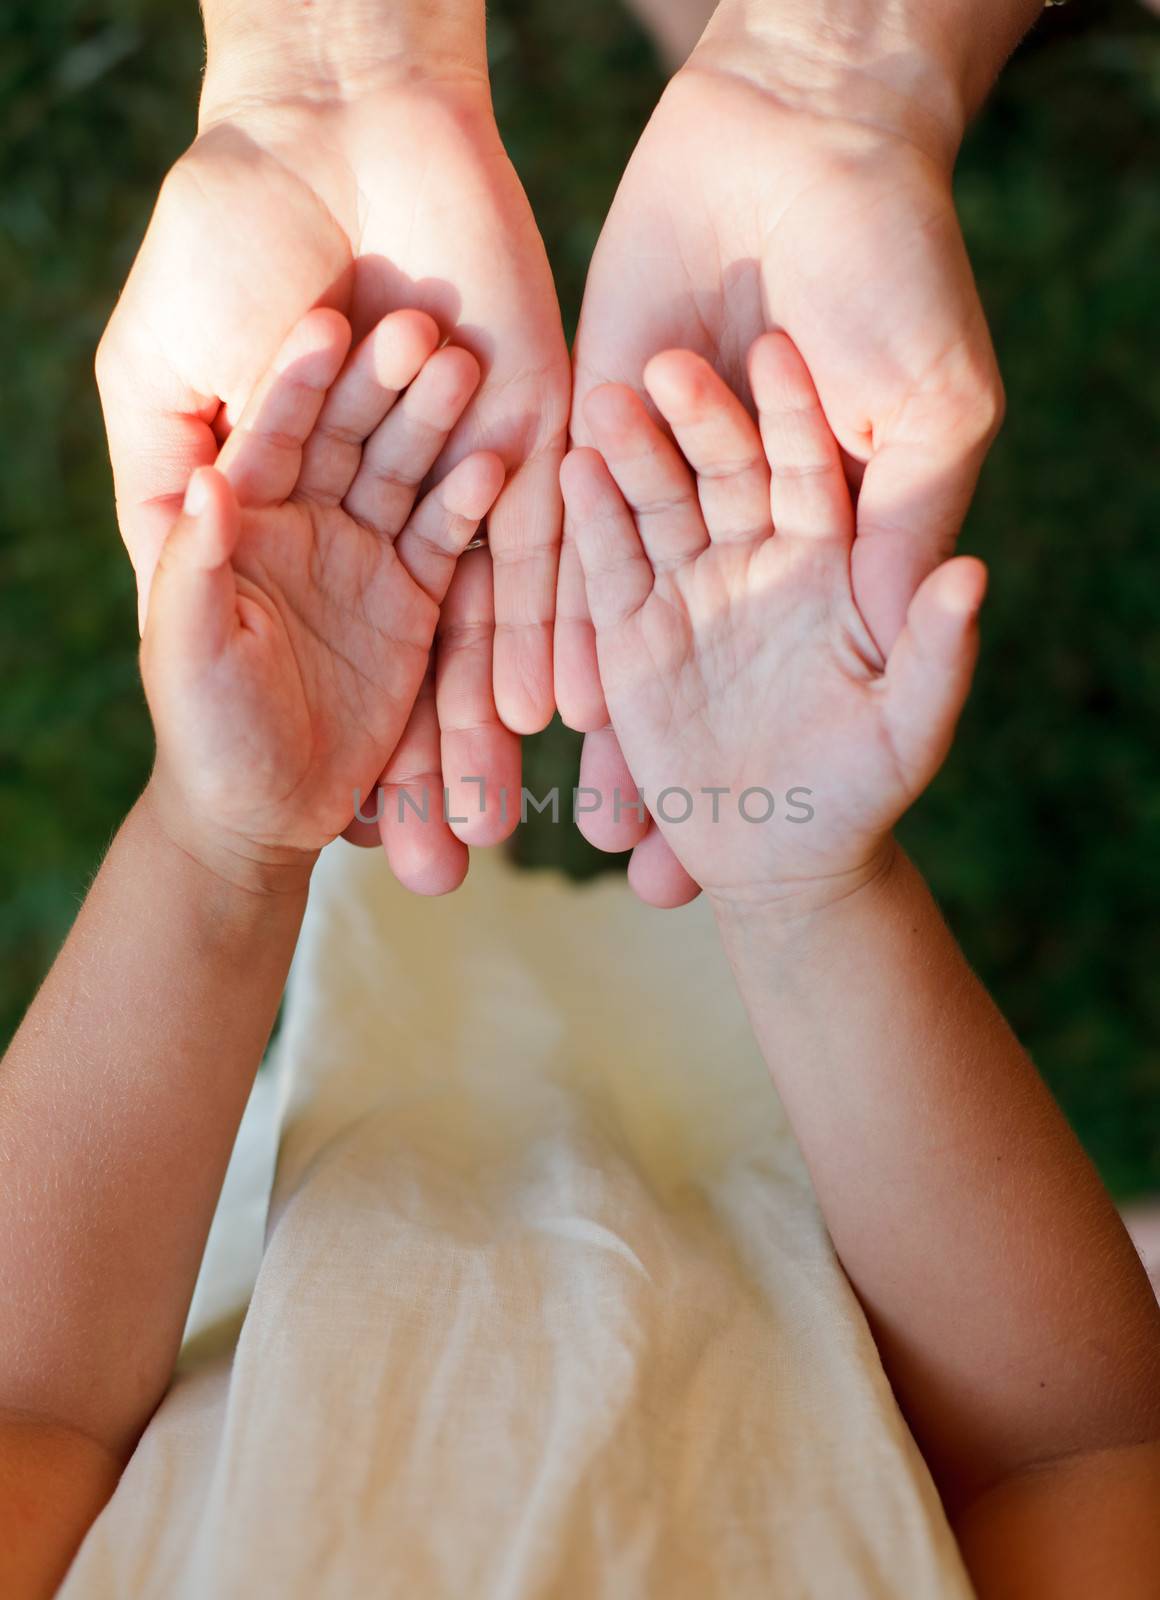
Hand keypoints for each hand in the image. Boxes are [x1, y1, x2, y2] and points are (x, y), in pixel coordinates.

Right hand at [98, 71, 569, 892]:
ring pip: (484, 627)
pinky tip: (557, 713)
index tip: (349, 844)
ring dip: (491, 724)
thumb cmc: (224, 247)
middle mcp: (383, 514)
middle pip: (414, 662)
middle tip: (449, 868)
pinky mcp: (530, 439)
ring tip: (509, 821)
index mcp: (294, 511)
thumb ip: (163, 495)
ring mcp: (463, 483)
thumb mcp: (159, 382)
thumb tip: (176, 593)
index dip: (337, 741)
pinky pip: (544, 551)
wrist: (332, 129)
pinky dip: (548, 627)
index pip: (320, 658)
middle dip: (429, 766)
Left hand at [142, 309, 503, 893]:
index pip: (269, 434)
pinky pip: (444, 539)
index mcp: (242, 523)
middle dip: (379, 386)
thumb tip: (206, 478)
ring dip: (432, 423)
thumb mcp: (188, 652)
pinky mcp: (414, 595)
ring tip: (465, 366)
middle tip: (420, 326)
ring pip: (402, 471)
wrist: (263, 812)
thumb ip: (195, 567)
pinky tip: (495, 459)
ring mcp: (364, 552)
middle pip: (346, 437)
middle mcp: (307, 523)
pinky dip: (467, 502)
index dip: (294, 381)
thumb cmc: (207, 733)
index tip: (326, 320)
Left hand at [558, 51, 1001, 902]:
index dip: (771, 761)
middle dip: (665, 767)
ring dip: (595, 717)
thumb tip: (912, 643)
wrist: (800, 136)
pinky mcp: (594, 428)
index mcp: (831, 536)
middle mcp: (742, 528)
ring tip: (560, 808)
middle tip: (637, 863)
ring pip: (620, 622)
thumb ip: (903, 536)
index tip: (739, 869)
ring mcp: (664, 483)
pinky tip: (523, 697)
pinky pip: (563, 538)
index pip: (795, 682)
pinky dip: (545, 616)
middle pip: (695, 670)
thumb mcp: (929, 416)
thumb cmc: (895, 274)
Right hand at [560, 334, 984, 910]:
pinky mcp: (630, 630)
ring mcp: (688, 587)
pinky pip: (606, 568)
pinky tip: (568, 469)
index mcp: (826, 563)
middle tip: (665, 360)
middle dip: (696, 417)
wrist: (777, 855)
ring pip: (657, 503)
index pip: (809, 469)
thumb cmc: (861, 791)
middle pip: (724, 470)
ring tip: (599, 399)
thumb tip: (971, 575)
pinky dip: (589, 522)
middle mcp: (754, 558)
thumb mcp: (907, 726)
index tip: (776, 346)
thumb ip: (931, 651)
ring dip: (629, 453)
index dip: (795, 413)